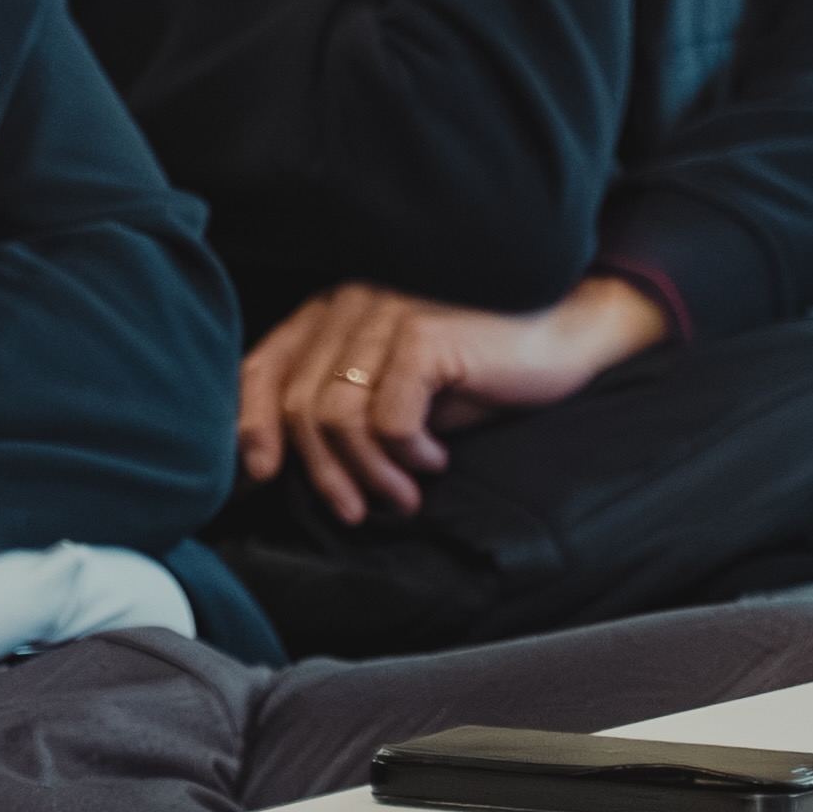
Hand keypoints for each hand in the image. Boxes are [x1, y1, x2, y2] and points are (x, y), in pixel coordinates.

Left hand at [236, 275, 669, 522]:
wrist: (560, 338)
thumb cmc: (476, 370)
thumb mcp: (397, 392)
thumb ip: (345, 409)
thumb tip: (288, 465)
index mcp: (334, 310)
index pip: (263, 365)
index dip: (252, 424)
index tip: (265, 474)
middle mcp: (351, 301)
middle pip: (299, 404)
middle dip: (324, 472)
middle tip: (358, 510)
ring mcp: (385, 311)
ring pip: (335, 417)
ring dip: (367, 472)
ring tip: (404, 492)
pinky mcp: (422, 333)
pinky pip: (386, 417)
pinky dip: (405, 453)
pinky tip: (435, 458)